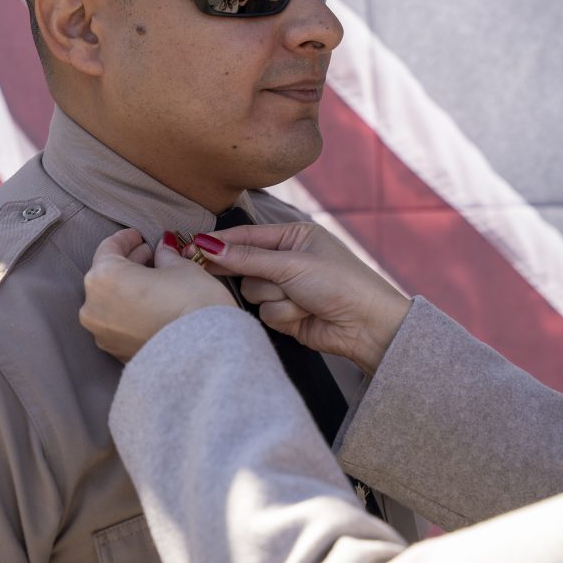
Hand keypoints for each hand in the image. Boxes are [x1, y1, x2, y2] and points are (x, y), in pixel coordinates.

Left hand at [80, 229, 235, 361]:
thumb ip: (165, 254)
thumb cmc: (193, 303)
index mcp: (104, 277)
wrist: (206, 353)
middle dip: (129, 262)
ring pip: (109, 299)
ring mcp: (101, 332)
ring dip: (127, 286)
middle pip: (106, 274)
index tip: (139, 235)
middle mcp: (93, 305)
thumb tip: (162, 248)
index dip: (126, 238)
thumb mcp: (181, 267)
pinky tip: (151, 304)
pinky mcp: (114, 351)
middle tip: (151, 255)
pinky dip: (129, 309)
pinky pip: (117, 321)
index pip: (108, 248)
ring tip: (154, 279)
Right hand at [185, 222, 411, 374]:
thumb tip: (209, 245)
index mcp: (294, 236)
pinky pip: (265, 314)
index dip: (220, 242)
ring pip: (253, 293)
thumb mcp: (292, 264)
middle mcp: (288, 260)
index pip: (247, 236)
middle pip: (244, 266)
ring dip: (274, 298)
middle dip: (249, 273)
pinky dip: (283, 316)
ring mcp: (287, 289)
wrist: (369, 326)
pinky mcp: (287, 315)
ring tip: (302, 300)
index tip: (193, 247)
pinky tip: (305, 316)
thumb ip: (248, 258)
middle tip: (218, 271)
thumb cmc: (340, 283)